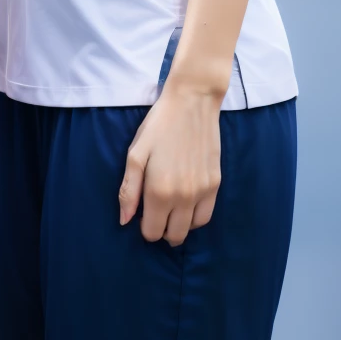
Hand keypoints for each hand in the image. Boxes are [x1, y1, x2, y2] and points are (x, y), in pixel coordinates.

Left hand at [119, 81, 221, 245]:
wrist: (191, 104)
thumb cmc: (157, 126)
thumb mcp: (135, 154)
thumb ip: (129, 190)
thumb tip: (125, 221)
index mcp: (159, 192)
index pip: (152, 232)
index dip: (144, 227)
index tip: (141, 213)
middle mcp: (183, 197)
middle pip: (173, 235)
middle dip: (161, 230)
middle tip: (154, 212)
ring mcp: (202, 192)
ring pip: (191, 229)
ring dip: (179, 225)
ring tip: (169, 210)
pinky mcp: (216, 185)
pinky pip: (206, 216)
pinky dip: (194, 218)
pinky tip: (185, 205)